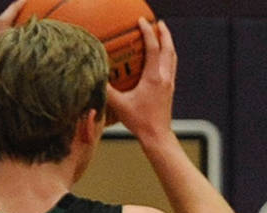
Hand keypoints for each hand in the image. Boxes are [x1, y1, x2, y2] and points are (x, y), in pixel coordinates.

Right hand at [106, 18, 177, 139]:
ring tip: (163, 34)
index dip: (147, 32)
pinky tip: (161, 57)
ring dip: (168, 44)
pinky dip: (168, 56)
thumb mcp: (119, 104)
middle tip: (158, 22)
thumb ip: (106, 89)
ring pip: (172, 58)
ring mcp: (169, 84)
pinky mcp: (170, 90)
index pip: (153, 48)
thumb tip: (94, 75)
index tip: (142, 21)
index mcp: (153, 78)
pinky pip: (171, 67)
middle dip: (164, 34)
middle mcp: (164, 78)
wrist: (157, 136)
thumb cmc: (139, 121)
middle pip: (169, 50)